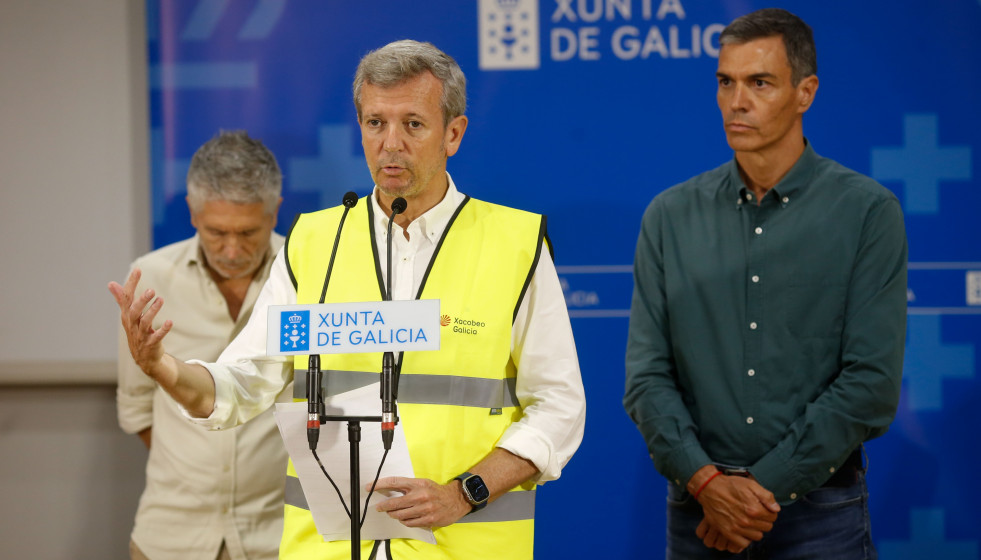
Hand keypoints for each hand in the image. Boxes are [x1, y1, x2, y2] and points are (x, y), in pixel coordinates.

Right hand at [108, 268, 174, 382]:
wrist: (144, 358)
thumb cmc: (137, 332)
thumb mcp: (128, 316)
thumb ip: (122, 299)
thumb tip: (111, 283)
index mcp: (127, 316)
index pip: (126, 298)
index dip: (131, 284)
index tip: (138, 270)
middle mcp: (132, 325)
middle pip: (134, 311)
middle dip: (141, 300)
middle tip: (151, 290)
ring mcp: (140, 335)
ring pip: (145, 323)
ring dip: (153, 311)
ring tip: (161, 300)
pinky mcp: (151, 344)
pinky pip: (156, 337)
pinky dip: (163, 329)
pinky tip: (170, 322)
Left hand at [368, 476, 470, 528]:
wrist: (455, 500)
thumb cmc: (436, 491)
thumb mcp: (422, 483)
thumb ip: (407, 486)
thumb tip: (389, 491)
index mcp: (418, 484)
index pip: (394, 482)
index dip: (379, 485)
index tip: (369, 487)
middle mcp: (420, 495)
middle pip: (394, 502)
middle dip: (383, 506)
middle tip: (378, 507)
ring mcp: (424, 509)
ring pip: (400, 515)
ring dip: (393, 514)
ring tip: (392, 513)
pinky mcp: (428, 519)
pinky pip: (409, 523)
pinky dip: (404, 521)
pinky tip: (404, 518)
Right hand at [695, 475, 779, 549]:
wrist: (709, 489)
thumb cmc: (730, 485)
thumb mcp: (751, 485)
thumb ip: (766, 496)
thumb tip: (776, 509)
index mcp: (754, 508)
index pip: (773, 517)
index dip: (770, 512)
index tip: (764, 508)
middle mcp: (746, 520)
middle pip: (767, 527)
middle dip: (764, 520)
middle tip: (757, 514)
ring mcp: (737, 528)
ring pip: (757, 536)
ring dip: (756, 529)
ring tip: (750, 521)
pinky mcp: (728, 532)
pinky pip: (744, 543)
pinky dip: (746, 538)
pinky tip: (743, 529)